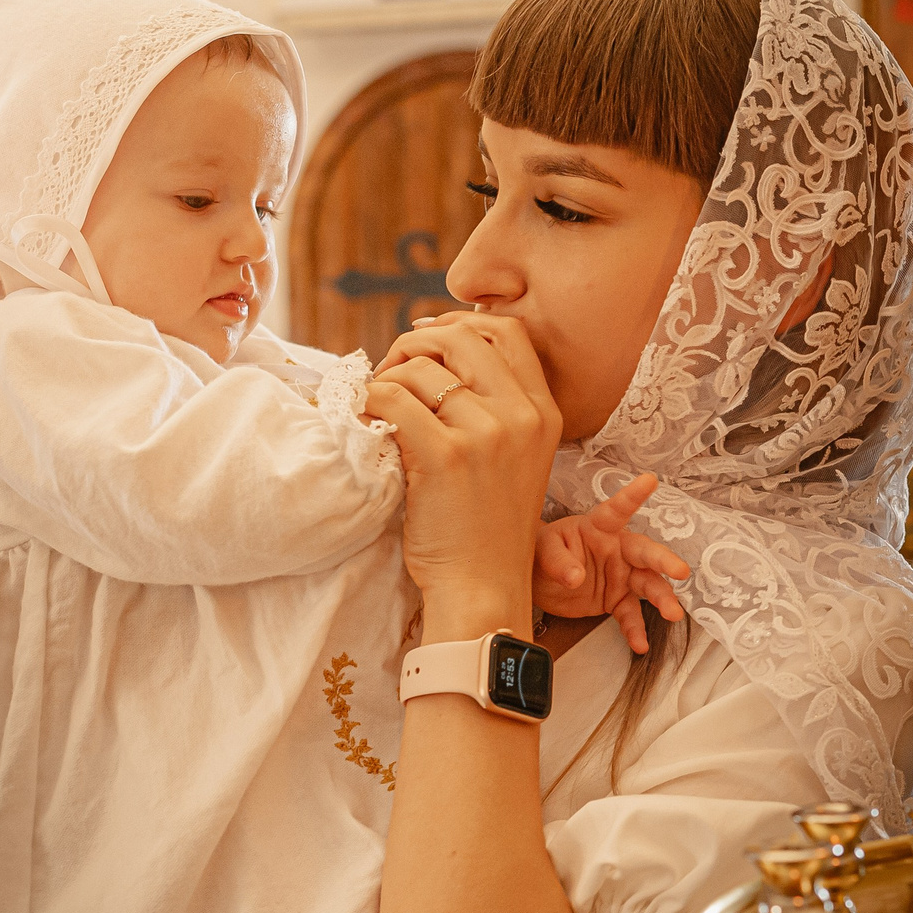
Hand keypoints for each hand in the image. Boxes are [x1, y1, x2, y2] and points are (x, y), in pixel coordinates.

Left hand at [370, 315, 561, 639]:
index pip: (508, 332)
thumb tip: (432, 354)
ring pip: (420, 368)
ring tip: (378, 411)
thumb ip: (494, 408)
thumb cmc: (486, 529)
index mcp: (544, 413)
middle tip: (392, 372)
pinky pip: (393, 397)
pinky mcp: (447, 454)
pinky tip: (368, 425)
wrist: (483, 588)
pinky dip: (370, 403)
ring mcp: (488, 433)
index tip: (427, 342)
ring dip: (387, 381)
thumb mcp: (515, 459)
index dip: (460, 324)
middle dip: (416, 343)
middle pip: (463, 336)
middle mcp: (522, 416)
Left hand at [535, 473, 690, 652]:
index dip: (632, 496)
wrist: (537, 581)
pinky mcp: (616, 599)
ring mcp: (620, 575)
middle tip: (681, 570)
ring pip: (648, 584)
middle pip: (645, 552)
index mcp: (599, 528)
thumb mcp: (543, 551)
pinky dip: (635, 630)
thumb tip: (576, 577)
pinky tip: (640, 644)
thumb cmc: (542, 553)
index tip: (650, 480)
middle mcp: (616, 550)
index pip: (616, 510)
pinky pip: (630, 615)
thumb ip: (559, 561)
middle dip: (664, 561)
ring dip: (662, 598)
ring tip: (673, 614)